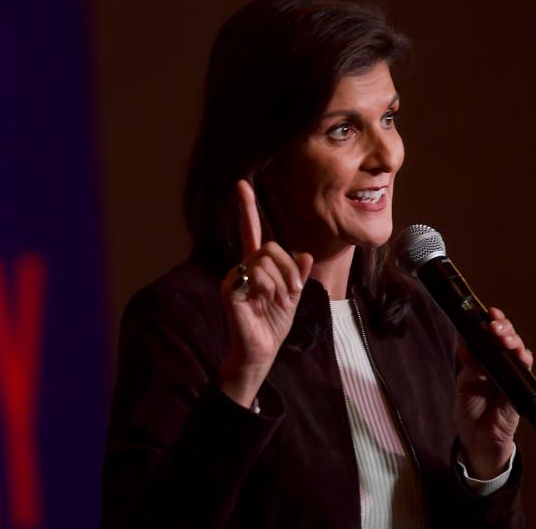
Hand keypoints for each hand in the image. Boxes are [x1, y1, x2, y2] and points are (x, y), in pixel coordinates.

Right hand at [218, 180, 313, 407]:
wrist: (261, 352)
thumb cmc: (273, 325)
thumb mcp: (292, 298)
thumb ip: (297, 275)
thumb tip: (305, 255)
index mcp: (256, 266)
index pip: (251, 232)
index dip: (247, 208)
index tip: (241, 184)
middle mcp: (242, 267)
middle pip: (270, 247)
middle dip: (289, 268)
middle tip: (293, 290)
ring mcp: (234, 277)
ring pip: (266, 261)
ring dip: (282, 282)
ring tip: (278, 301)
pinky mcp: (231, 289)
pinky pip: (257, 275)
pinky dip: (270, 289)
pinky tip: (266, 303)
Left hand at [454, 307, 533, 478]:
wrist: (477, 438)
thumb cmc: (470, 409)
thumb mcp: (464, 385)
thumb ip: (468, 366)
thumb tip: (464, 345)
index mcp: (483, 359)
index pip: (489, 335)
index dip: (490, 321)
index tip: (487, 312)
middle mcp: (499, 364)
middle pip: (507, 338)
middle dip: (503, 327)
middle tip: (495, 324)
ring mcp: (511, 376)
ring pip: (518, 351)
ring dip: (513, 340)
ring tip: (503, 336)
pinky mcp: (519, 390)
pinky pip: (525, 373)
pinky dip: (523, 361)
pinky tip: (519, 354)